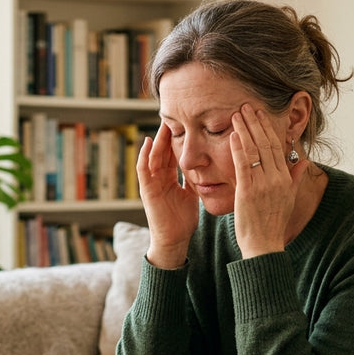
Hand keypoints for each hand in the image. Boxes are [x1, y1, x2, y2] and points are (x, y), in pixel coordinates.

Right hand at [136, 122, 197, 267]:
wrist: (174, 240)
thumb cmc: (183, 220)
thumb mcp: (192, 194)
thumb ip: (196, 179)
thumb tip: (210, 167)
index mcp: (170, 177)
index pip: (174, 152)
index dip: (179, 137)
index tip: (187, 120)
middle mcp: (159, 177)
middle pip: (163, 149)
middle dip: (167, 133)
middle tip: (174, 114)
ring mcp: (151, 183)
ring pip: (153, 155)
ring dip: (156, 139)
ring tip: (162, 123)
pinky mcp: (146, 190)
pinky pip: (143, 169)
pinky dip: (144, 155)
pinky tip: (147, 142)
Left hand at [229, 104, 308, 256]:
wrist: (264, 245)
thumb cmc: (273, 224)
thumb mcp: (289, 198)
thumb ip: (295, 177)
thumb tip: (303, 161)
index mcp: (286, 179)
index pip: (277, 147)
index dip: (268, 128)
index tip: (260, 114)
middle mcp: (277, 179)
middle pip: (267, 144)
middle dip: (256, 123)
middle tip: (246, 106)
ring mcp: (263, 184)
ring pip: (255, 150)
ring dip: (245, 130)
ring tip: (236, 114)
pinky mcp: (248, 192)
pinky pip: (243, 165)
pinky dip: (238, 148)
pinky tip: (233, 135)